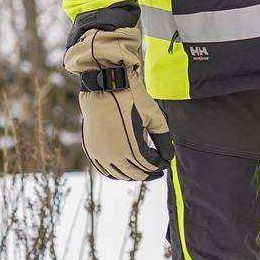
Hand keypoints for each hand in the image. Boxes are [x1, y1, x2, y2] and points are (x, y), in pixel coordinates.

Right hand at [63, 27, 173, 180]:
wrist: (104, 85)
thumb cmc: (132, 98)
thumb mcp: (154, 116)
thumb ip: (162, 138)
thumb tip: (168, 157)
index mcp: (132, 147)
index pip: (149, 164)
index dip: (160, 165)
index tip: (166, 163)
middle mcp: (114, 155)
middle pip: (135, 173)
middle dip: (148, 173)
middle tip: (158, 172)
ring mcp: (100, 153)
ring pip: (118, 174)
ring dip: (131, 175)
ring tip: (142, 171)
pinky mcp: (91, 148)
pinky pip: (103, 169)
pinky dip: (114, 172)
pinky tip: (123, 169)